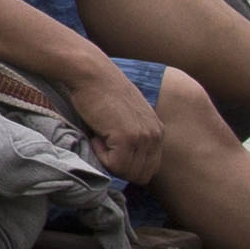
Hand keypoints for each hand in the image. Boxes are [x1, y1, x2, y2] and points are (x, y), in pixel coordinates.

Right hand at [69, 64, 165, 183]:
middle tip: (104, 145)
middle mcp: (155, 135)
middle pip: (140, 175)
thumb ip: (135, 136)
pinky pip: (113, 164)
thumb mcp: (129, 115)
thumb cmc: (102, 91)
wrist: (92, 73)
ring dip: (108, 160)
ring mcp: (143, 137)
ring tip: (99, 137)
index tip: (112, 149)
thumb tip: (125, 163)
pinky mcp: (127, 137)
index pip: (149, 168)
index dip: (128, 166)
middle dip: (119, 167)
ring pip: (126, 172)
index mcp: (158, 131)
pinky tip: (95, 135)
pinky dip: (100, 155)